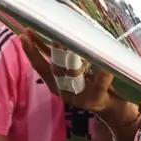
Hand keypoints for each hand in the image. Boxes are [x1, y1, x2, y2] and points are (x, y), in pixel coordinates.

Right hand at [16, 31, 134, 118]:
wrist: (116, 110)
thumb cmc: (95, 86)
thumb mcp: (78, 71)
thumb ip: (68, 55)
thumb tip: (58, 30)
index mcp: (57, 83)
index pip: (41, 66)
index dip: (32, 52)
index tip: (24, 35)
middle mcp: (65, 90)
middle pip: (54, 70)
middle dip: (48, 51)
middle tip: (44, 33)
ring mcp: (80, 96)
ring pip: (72, 77)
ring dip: (69, 60)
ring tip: (64, 43)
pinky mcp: (98, 100)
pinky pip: (100, 86)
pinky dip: (103, 75)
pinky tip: (105, 66)